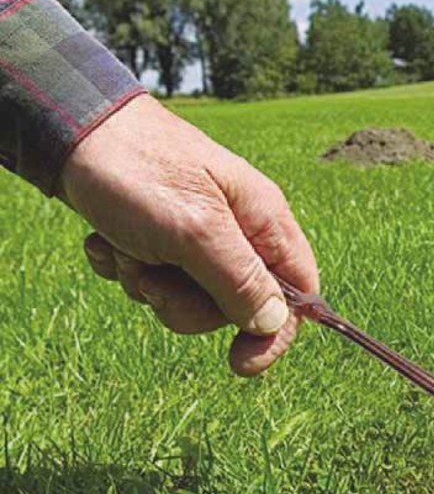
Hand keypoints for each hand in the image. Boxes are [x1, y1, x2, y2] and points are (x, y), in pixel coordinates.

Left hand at [58, 94, 318, 375]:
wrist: (76, 131)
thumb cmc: (142, 173)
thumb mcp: (195, 231)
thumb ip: (240, 280)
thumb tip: (275, 323)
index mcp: (265, 221)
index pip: (298, 292)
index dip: (276, 331)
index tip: (240, 362)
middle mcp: (240, 230)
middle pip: (236, 305)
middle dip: (186, 303)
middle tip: (153, 276)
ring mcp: (201, 235)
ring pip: (191, 297)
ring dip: (149, 284)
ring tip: (122, 248)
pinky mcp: (163, 238)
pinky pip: (156, 280)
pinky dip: (127, 268)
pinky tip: (107, 242)